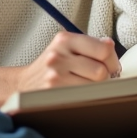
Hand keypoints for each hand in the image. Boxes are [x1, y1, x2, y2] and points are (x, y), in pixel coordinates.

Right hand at [0, 31, 120, 106]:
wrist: (23, 84)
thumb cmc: (51, 66)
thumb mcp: (66, 47)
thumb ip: (90, 45)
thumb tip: (110, 45)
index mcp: (65, 39)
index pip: (103, 49)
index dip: (113, 61)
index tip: (111, 66)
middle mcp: (58, 55)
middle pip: (101, 71)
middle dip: (106, 78)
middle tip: (98, 80)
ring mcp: (54, 76)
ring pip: (94, 87)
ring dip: (96, 90)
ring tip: (87, 87)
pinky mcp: (53, 94)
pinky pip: (84, 98)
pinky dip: (87, 98)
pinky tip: (80, 95)